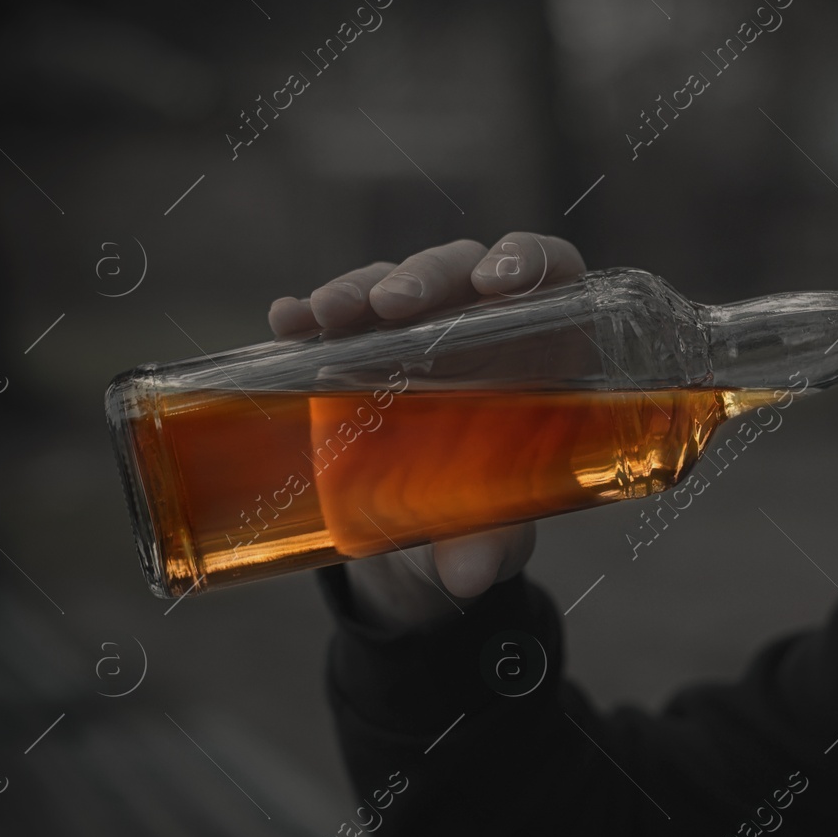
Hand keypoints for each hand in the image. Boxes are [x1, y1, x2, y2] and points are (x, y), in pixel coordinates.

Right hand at [267, 233, 585, 622]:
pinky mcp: (359, 348)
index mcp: (541, 348)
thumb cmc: (484, 511)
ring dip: (360, 289)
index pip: (551, 273)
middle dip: (427, 277)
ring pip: (394, 285)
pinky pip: (336, 317)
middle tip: (393, 305)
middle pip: (461, 270)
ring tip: (327, 315)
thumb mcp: (491, 529)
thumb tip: (467, 576)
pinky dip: (308, 315)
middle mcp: (480, 325)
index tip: (499, 281)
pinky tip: (286, 322)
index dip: (529, 260)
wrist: (421, 536)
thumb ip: (490, 542)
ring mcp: (416, 330)